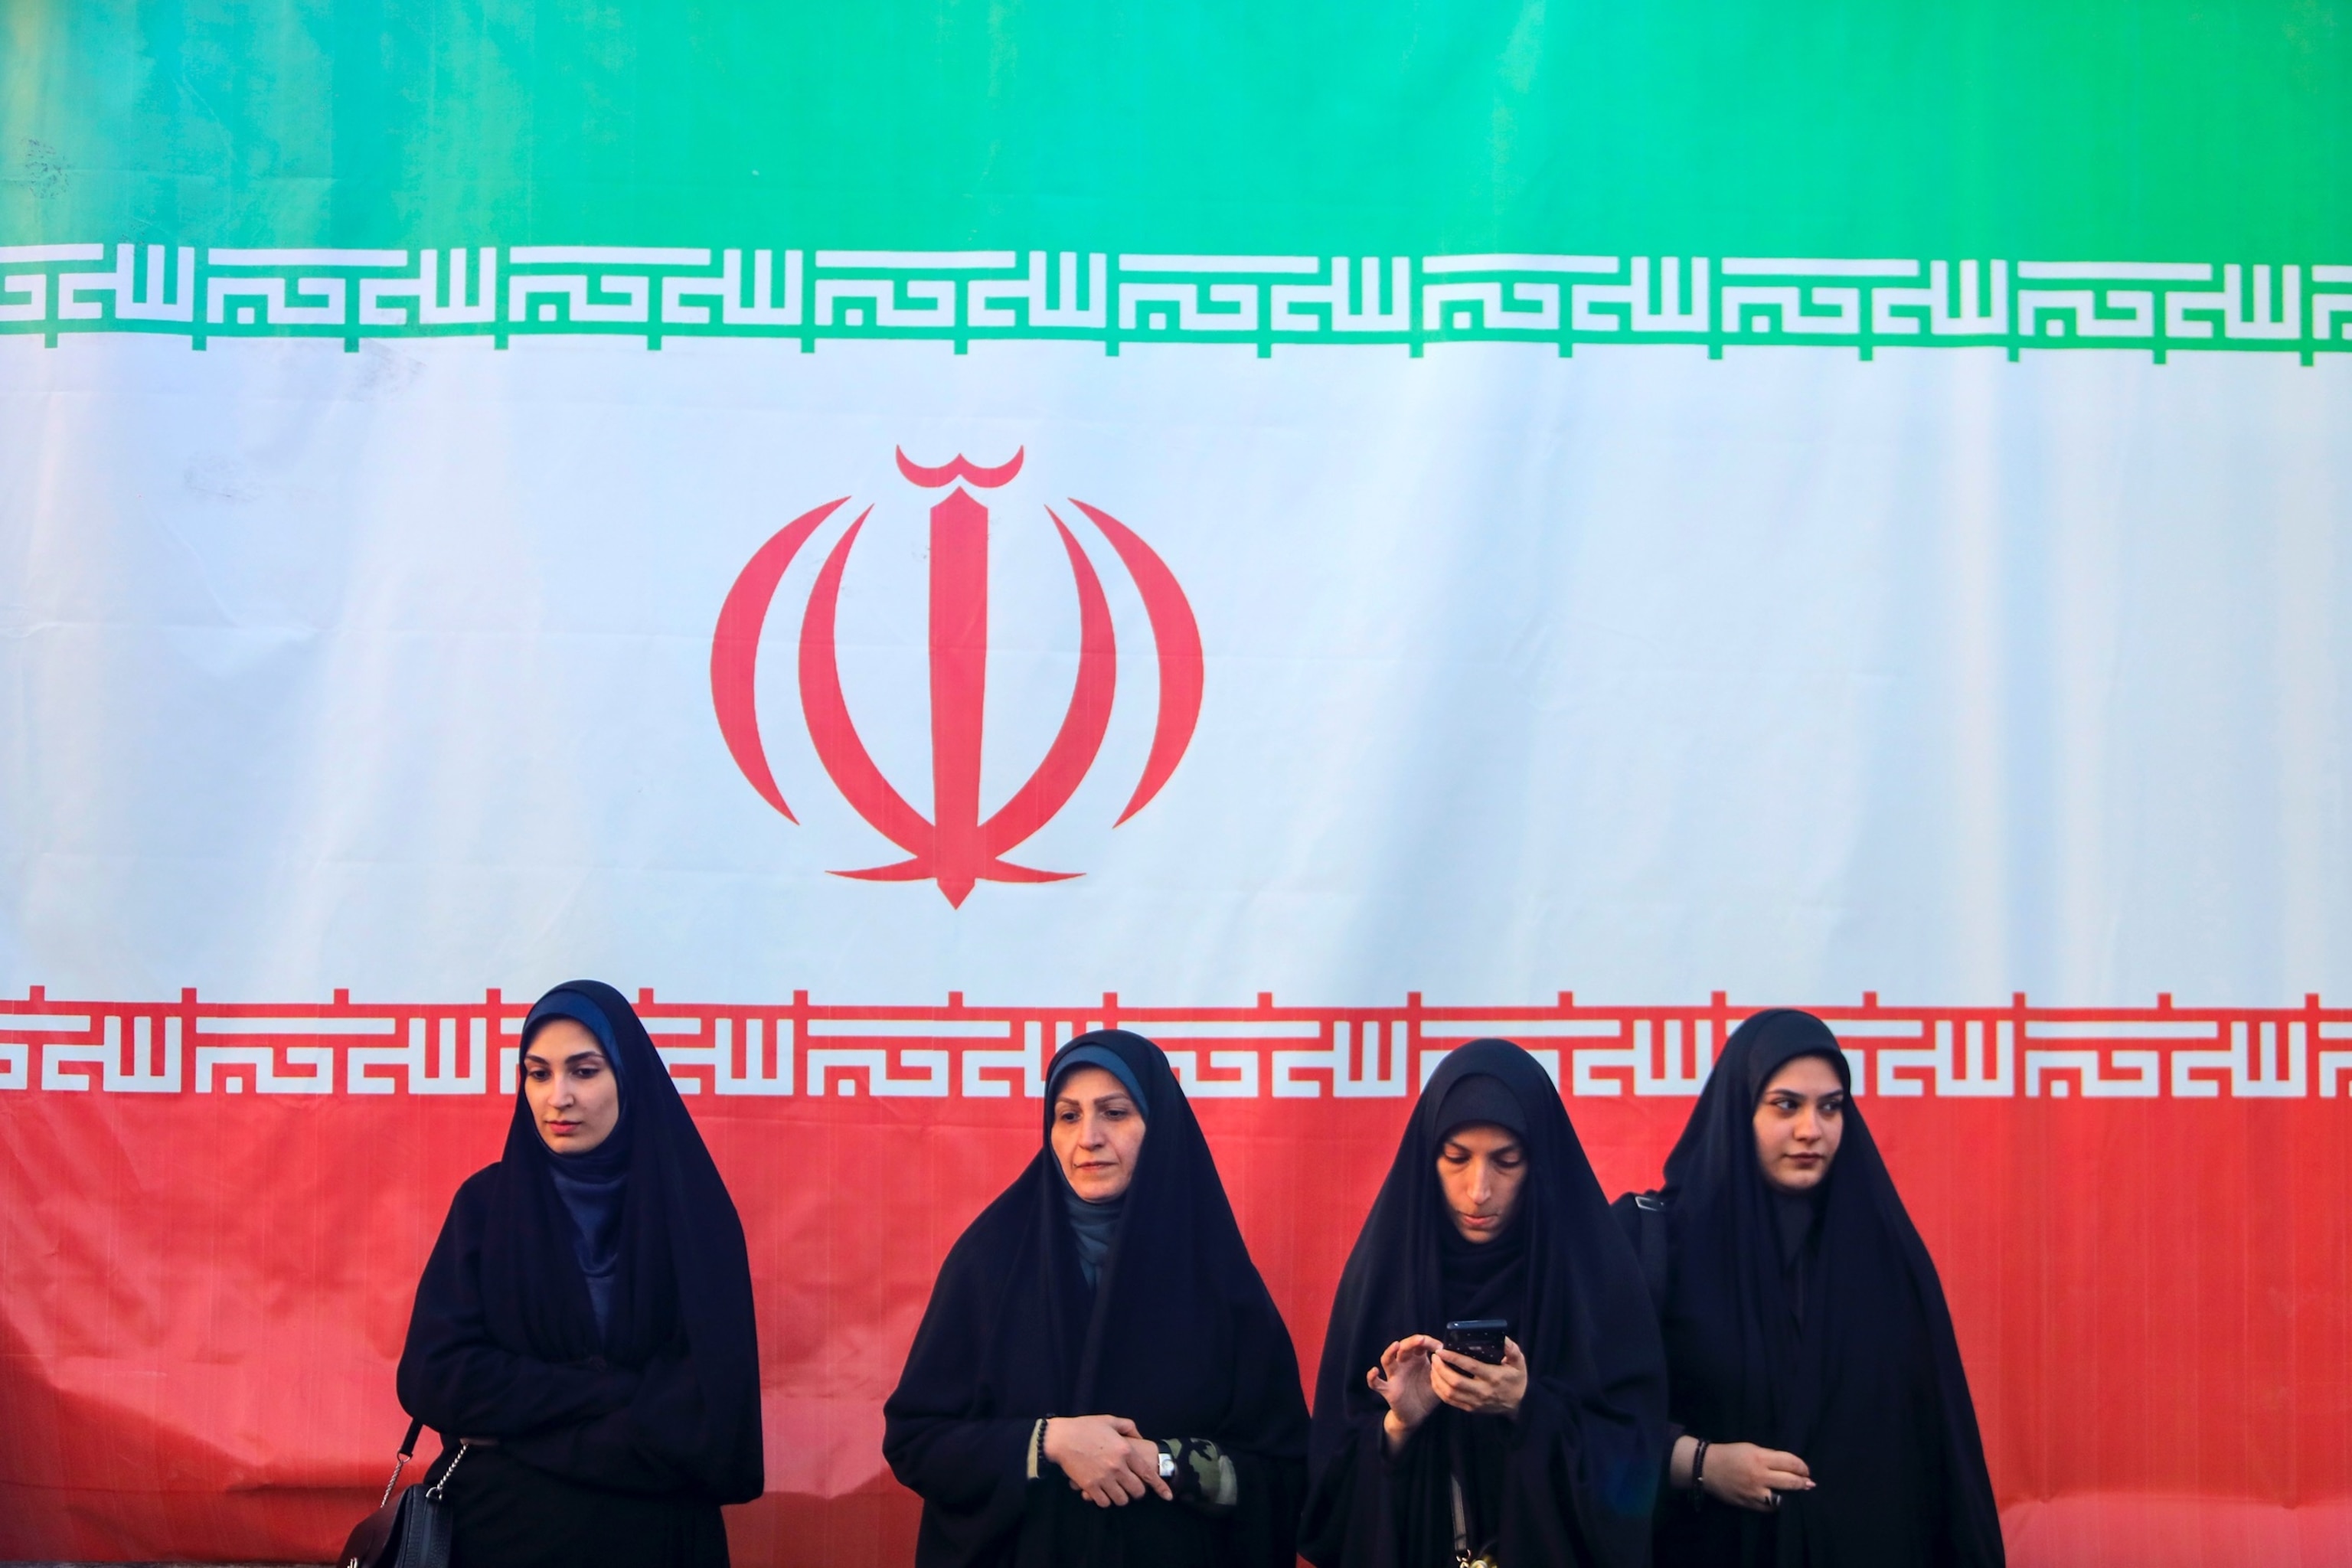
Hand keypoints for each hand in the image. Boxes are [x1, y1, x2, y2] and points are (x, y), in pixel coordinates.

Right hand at [1043, 1416, 1173, 1506]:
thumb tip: (1140, 1438)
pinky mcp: (1090, 1486)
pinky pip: (1104, 1502)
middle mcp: (1118, 1466)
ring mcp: (1104, 1478)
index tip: (1168, 1496)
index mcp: (1125, 1450)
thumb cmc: (1085, 1427)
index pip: (1148, 1473)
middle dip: (1137, 1491)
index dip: (1160, 1487)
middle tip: (1132, 1488)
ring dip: (1122, 1497)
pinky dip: (1106, 1500)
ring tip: (1117, 1491)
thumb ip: (1129, 1427)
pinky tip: (1104, 1494)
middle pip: (1137, 1491)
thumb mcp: (1110, 1420)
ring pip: (1122, 1500)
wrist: (1061, 1438)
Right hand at [1368, 1335, 1443, 1449]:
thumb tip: (1451, 1356)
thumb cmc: (1427, 1393)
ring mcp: (1394, 1376)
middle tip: (1422, 1340)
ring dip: (1390, 1351)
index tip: (1440, 1347)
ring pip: (1387, 1360)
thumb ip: (1443, 1369)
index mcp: (1417, 1360)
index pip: (1419, 1344)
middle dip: (1412, 1342)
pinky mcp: (1388, 1389)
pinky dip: (1372, 1377)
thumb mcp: (1438, 1380)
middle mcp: (1403, 1364)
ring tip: (1396, 1346)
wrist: (1417, 1415)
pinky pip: (1376, 1383)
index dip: (1428, 1342)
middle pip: (1403, 1347)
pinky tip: (1374, 1371)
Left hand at [1430, 1335, 1527, 1417]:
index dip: (1453, 1358)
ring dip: (1438, 1379)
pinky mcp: (1471, 1408)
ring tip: (1434, 1366)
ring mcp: (1476, 1402)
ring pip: (1450, 1392)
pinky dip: (1440, 1390)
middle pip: (1455, 1381)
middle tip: (1435, 1356)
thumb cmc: (1516, 1379)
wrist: (1519, 1404)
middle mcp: (1483, 1391)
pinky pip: (1450, 1401)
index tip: (1441, 1350)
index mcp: (1494, 1377)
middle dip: (1441, 1368)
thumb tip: (1502, 1337)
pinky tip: (1436, 1379)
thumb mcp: (1519, 1362)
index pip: (1470, 1367)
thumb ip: (1511, 1349)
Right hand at [1699, 1441, 1812, 1511]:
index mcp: (1760, 1457)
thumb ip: (1770, 1457)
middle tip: (1809, 1483)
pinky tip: (1778, 1500)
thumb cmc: (1731, 1454)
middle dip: (1803, 1482)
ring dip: (1791, 1496)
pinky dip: (1775, 1504)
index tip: (1806, 1470)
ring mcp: (1754, 1492)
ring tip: (1797, 1494)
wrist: (1706, 1468)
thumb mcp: (1751, 1448)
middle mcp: (1759, 1476)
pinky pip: (1768, 1508)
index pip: (1790, 1463)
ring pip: (1782, 1498)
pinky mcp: (1748, 1503)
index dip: (1802, 1467)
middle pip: (1790, 1481)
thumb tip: (1790, 1467)